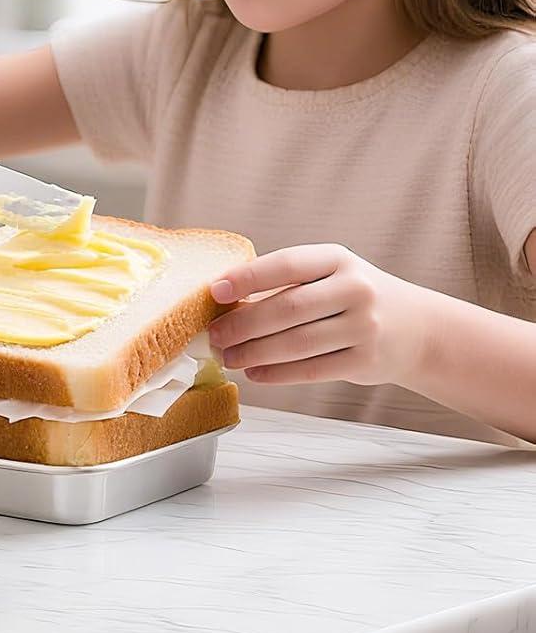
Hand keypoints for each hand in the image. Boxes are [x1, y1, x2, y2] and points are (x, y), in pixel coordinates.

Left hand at [207, 244, 430, 386]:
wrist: (417, 328)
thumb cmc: (354, 298)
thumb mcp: (329, 275)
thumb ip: (286, 283)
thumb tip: (225, 303)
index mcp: (338, 259)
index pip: (286, 264)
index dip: (247, 277)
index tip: (215, 291)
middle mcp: (355, 289)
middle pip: (287, 308)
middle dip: (243, 325)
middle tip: (214, 336)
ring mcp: (364, 326)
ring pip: (296, 343)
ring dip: (254, 353)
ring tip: (228, 357)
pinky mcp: (365, 360)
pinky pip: (311, 369)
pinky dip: (276, 373)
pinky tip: (255, 373)